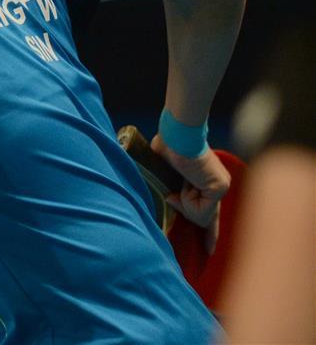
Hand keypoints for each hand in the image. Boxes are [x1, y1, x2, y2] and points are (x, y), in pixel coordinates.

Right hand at [150, 133, 230, 253]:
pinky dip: (187, 201)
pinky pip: (201, 210)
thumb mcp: (165, 171)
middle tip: (207, 249)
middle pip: (209, 218)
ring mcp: (221, 186)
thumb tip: (171, 199)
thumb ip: (169, 188)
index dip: (209, 230)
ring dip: (183, 204)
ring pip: (201, 216)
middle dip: (207, 234)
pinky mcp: (219, 188)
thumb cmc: (168, 144)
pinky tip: (184, 185)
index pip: (210, 210)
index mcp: (205, 180)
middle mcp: (217, 185)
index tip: (209, 248)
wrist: (176, 135)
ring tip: (177, 187)